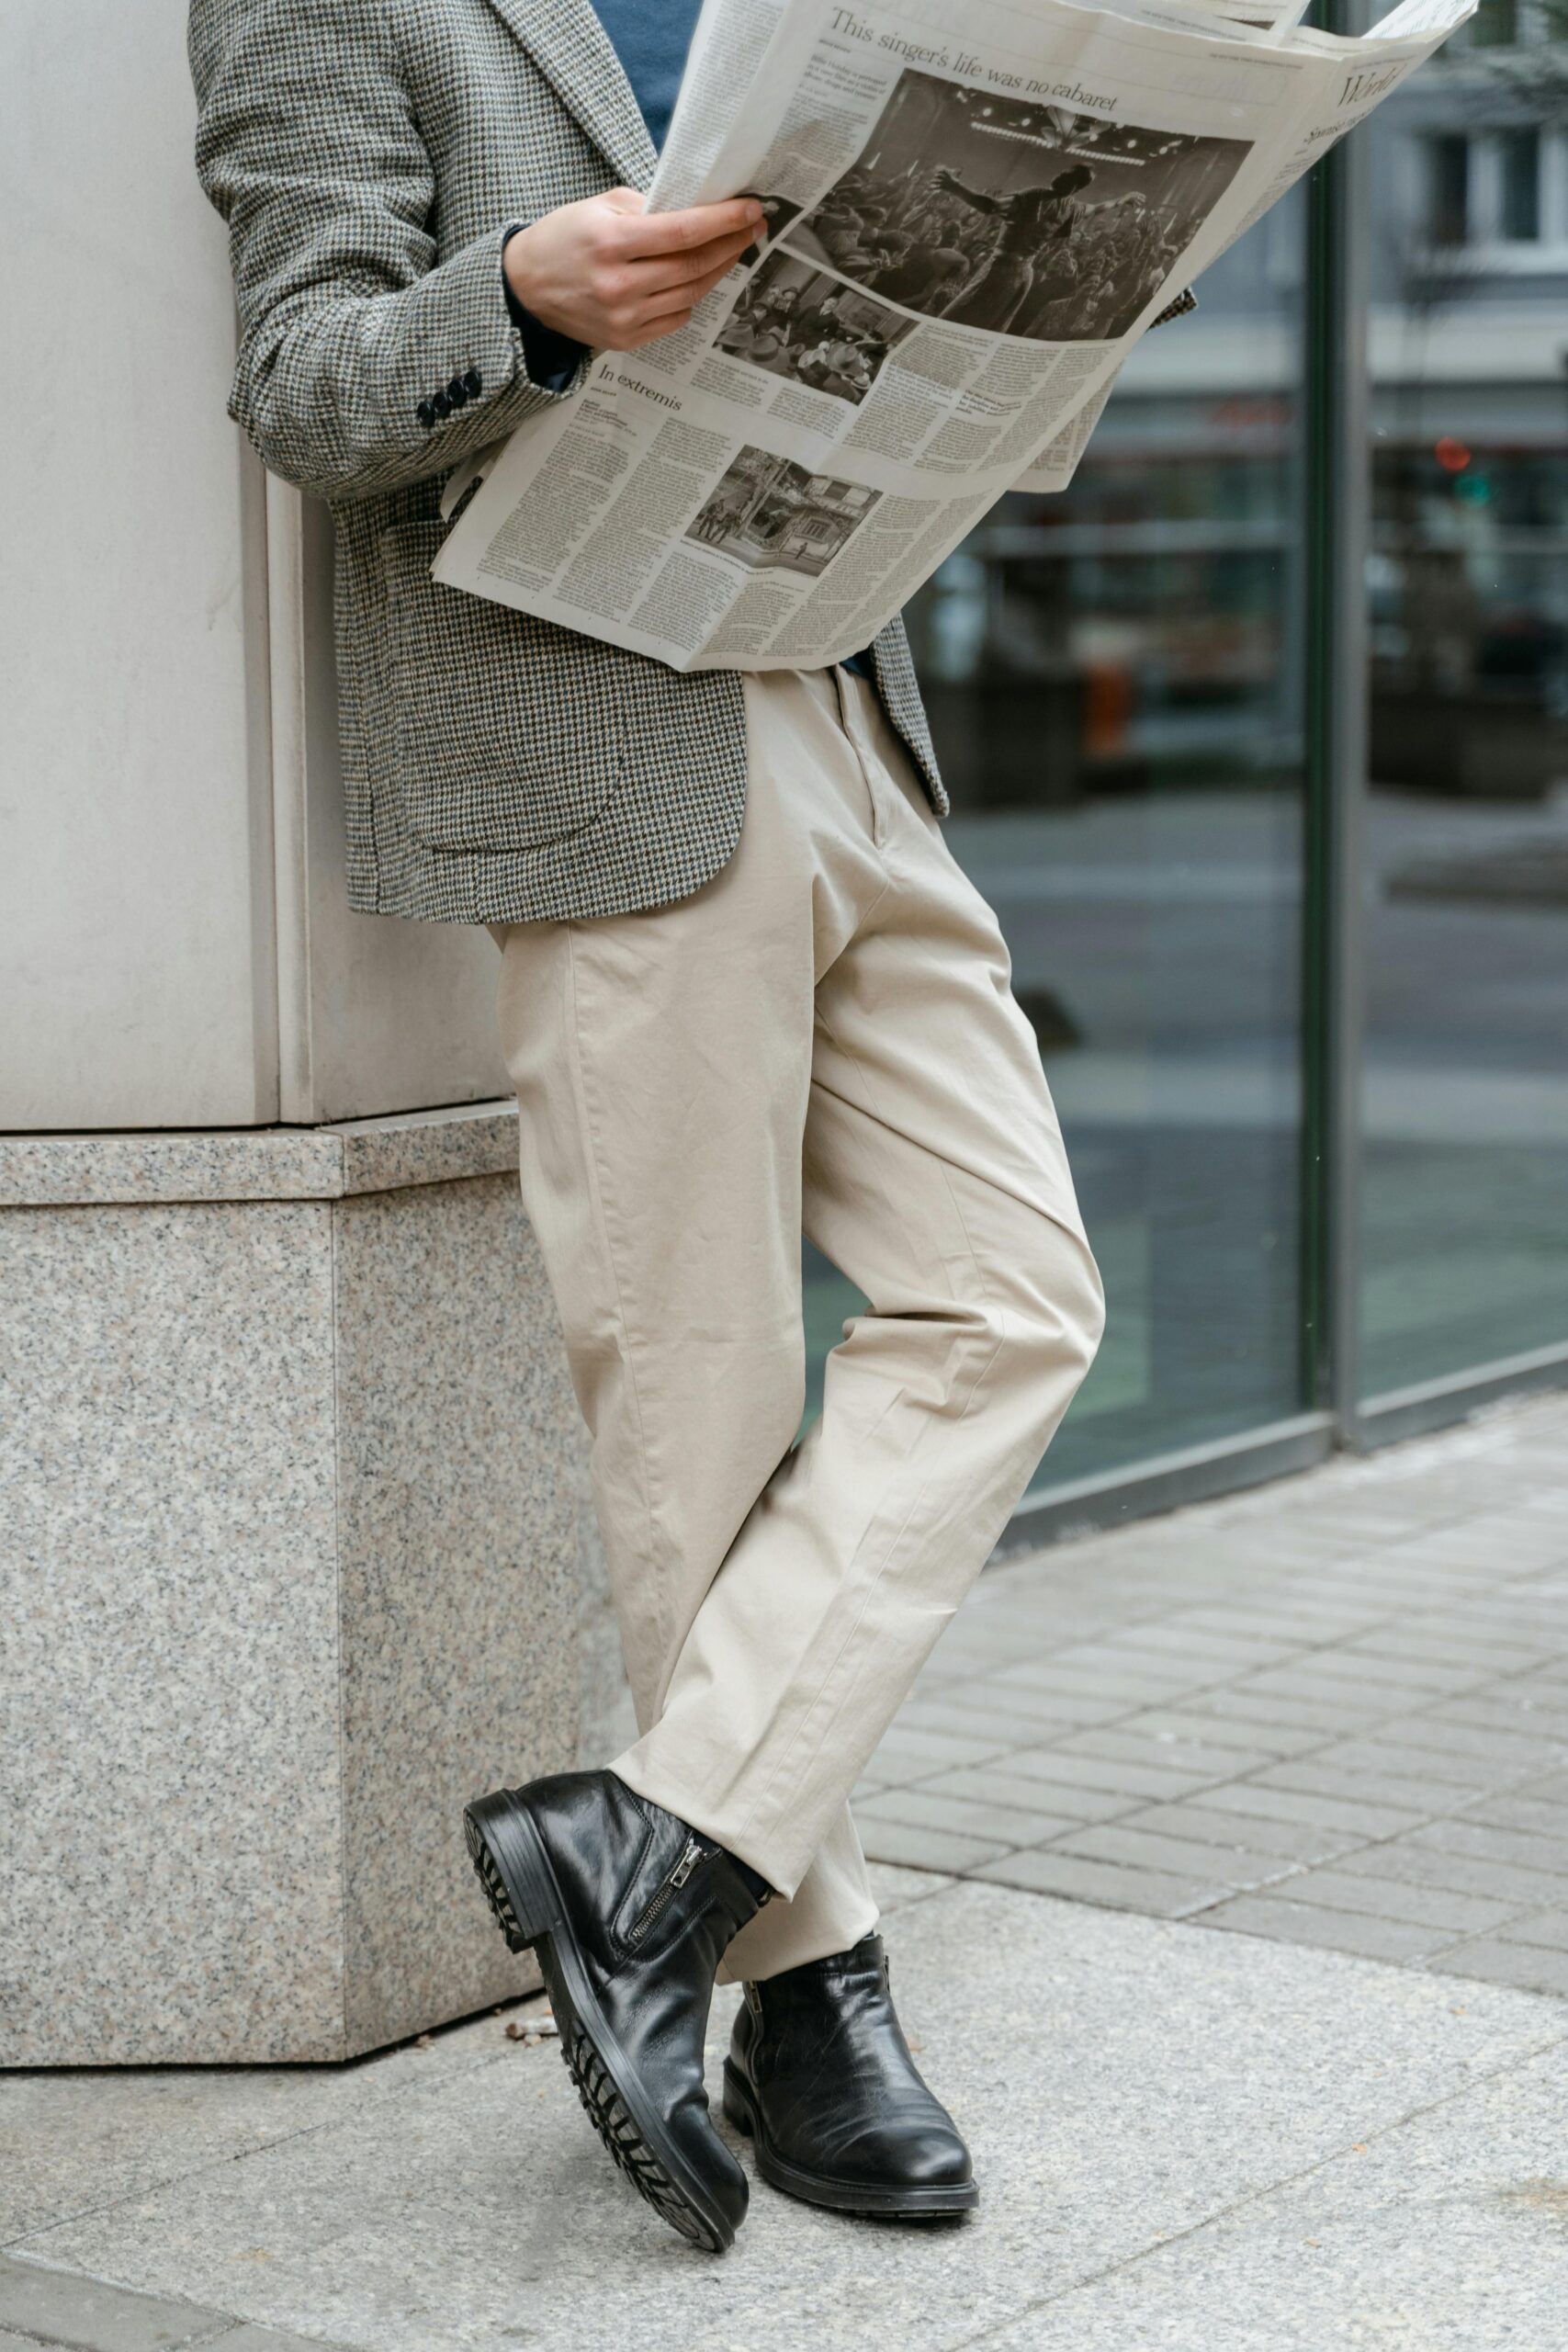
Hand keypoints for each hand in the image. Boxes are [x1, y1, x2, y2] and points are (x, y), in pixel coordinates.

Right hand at [504, 188, 765, 349]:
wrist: (526, 288)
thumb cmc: (564, 239)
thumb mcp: (599, 206)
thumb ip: (648, 207)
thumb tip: (697, 208)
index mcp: (611, 242)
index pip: (683, 231)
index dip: (724, 220)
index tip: (751, 209)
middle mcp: (619, 284)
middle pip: (694, 265)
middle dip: (731, 244)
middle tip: (753, 227)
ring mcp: (624, 318)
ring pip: (691, 294)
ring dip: (718, 270)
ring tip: (732, 249)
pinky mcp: (625, 339)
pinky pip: (675, 318)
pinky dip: (692, 296)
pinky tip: (697, 278)